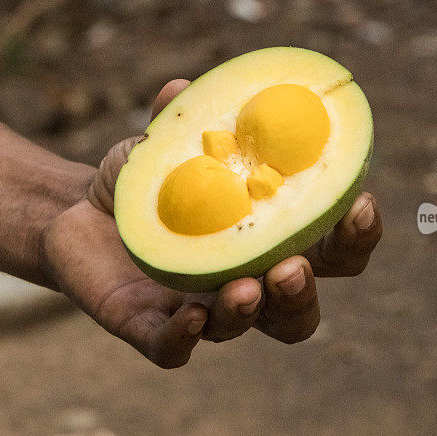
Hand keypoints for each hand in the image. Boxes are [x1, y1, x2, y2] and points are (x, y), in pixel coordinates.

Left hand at [40, 80, 381, 367]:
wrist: (76, 210)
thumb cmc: (142, 179)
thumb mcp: (162, 143)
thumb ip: (179, 118)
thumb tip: (181, 86)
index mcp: (266, 239)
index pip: (333, 252)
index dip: (356, 236)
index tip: (360, 203)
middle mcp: (244, 282)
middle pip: (298, 309)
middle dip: (304, 292)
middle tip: (294, 265)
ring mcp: (198, 309)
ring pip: (243, 328)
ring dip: (251, 312)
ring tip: (246, 285)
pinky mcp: (149, 328)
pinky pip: (174, 349)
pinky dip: (186, 337)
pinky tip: (187, 314)